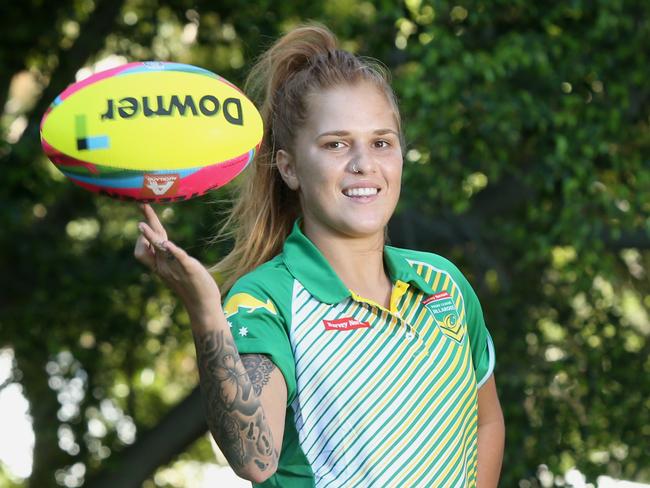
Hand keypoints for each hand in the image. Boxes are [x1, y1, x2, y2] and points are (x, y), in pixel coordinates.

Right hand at [134, 203, 220, 325]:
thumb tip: (161, 242)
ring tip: (142, 225)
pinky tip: (167, 244)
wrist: (202, 305)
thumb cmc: (191, 285)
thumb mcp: (175, 268)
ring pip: (158, 250)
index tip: (145, 214)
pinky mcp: (189, 269)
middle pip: (147, 243)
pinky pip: (179, 258)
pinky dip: (172, 250)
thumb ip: (168, 255)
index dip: (145, 231)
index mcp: (160, 264)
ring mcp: (175, 268)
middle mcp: (163, 265)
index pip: (145, 245)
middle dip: (145, 224)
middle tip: (143, 204)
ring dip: (151, 237)